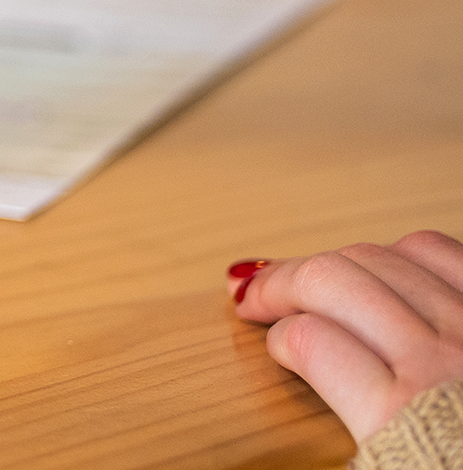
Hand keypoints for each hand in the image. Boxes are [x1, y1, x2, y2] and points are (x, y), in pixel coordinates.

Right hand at [228, 231, 462, 443]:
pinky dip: (404, 253)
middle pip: (331, 280)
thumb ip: (348, 411)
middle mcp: (439, 359)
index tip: (276, 344)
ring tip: (313, 273)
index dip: (278, 338)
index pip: (308, 339)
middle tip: (258, 295)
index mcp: (401, 411)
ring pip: (380, 256)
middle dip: (280, 283)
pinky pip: (443, 252)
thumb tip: (300, 354)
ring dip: (333, 261)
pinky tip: (387, 266)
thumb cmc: (457, 467)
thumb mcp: (391, 463)